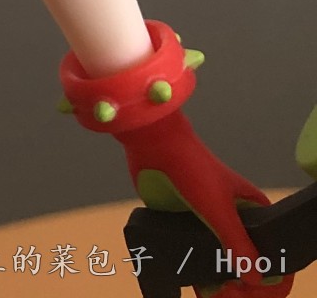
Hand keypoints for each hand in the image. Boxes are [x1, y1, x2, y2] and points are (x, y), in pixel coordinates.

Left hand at [122, 111, 287, 297]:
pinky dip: (199, 276)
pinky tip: (195, 285)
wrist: (154, 145)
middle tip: (223, 295)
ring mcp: (212, 224)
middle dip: (244, 290)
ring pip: (224, 266)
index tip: (242, 290)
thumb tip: (256, 279)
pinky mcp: (188, 225)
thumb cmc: (192, 167)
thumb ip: (237, 243)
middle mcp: (236, 220)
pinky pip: (198, 258)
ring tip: (209, 294)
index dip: (267, 282)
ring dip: (221, 287)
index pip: (275, 256)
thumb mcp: (219, 208)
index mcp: (254, 212)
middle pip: (250, 267)